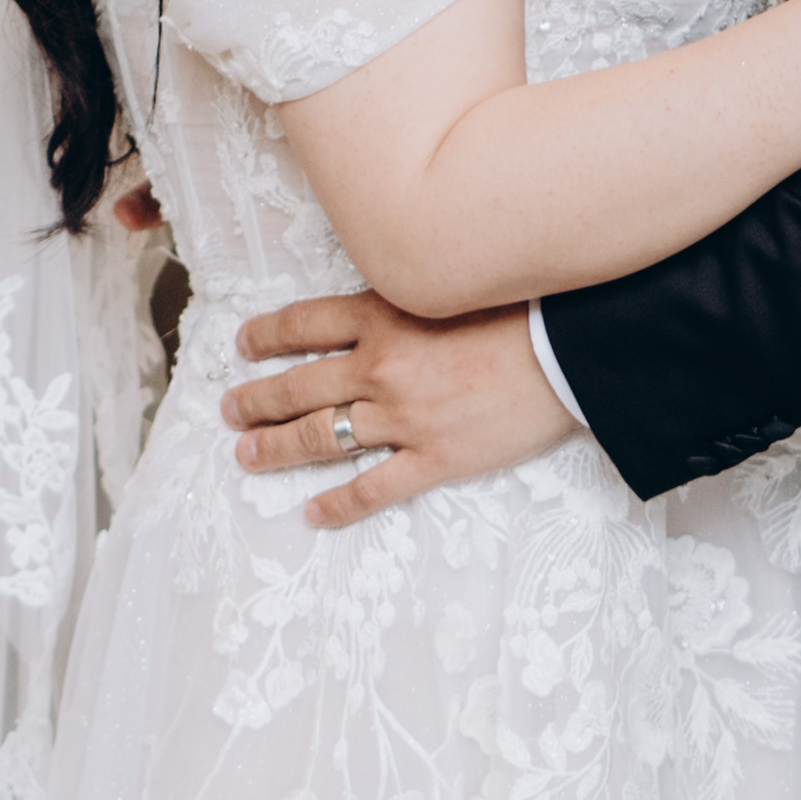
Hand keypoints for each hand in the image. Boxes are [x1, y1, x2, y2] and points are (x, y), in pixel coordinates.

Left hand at [227, 291, 576, 526]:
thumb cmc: (524, 309)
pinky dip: (338, 505)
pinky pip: (373, 488)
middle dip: (256, 400)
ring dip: (277, 448)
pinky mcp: (434, 459)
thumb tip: (380, 307)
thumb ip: (409, 297)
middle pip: (298, 386)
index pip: (304, 324)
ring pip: (321, 437)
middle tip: (230, 410)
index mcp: (383, 316)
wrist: (570, 351)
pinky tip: (312, 514)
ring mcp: (404, 418)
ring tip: (247, 455)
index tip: (246, 343)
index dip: (267, 335)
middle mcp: (380, 367)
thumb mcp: (453, 285)